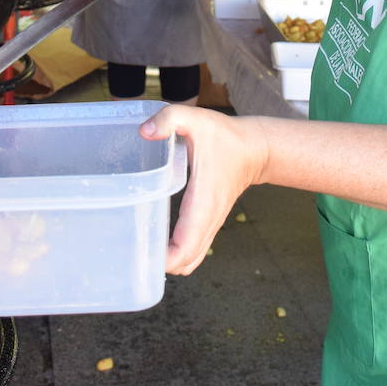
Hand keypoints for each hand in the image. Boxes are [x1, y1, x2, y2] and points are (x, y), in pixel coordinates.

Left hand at [139, 106, 266, 274]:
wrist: (256, 148)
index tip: (140, 256)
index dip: (163, 260)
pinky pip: (194, 250)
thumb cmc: (226, 136)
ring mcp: (211, 224)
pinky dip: (177, 254)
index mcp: (203, 202)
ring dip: (169, 263)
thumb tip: (144, 132)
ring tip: (141, 250)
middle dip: (158, 266)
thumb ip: (169, 119)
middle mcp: (208, 220)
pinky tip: (157, 242)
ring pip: (191, 260)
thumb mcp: (196, 119)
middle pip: (186, 262)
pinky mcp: (209, 222)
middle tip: (130, 253)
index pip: (185, 247)